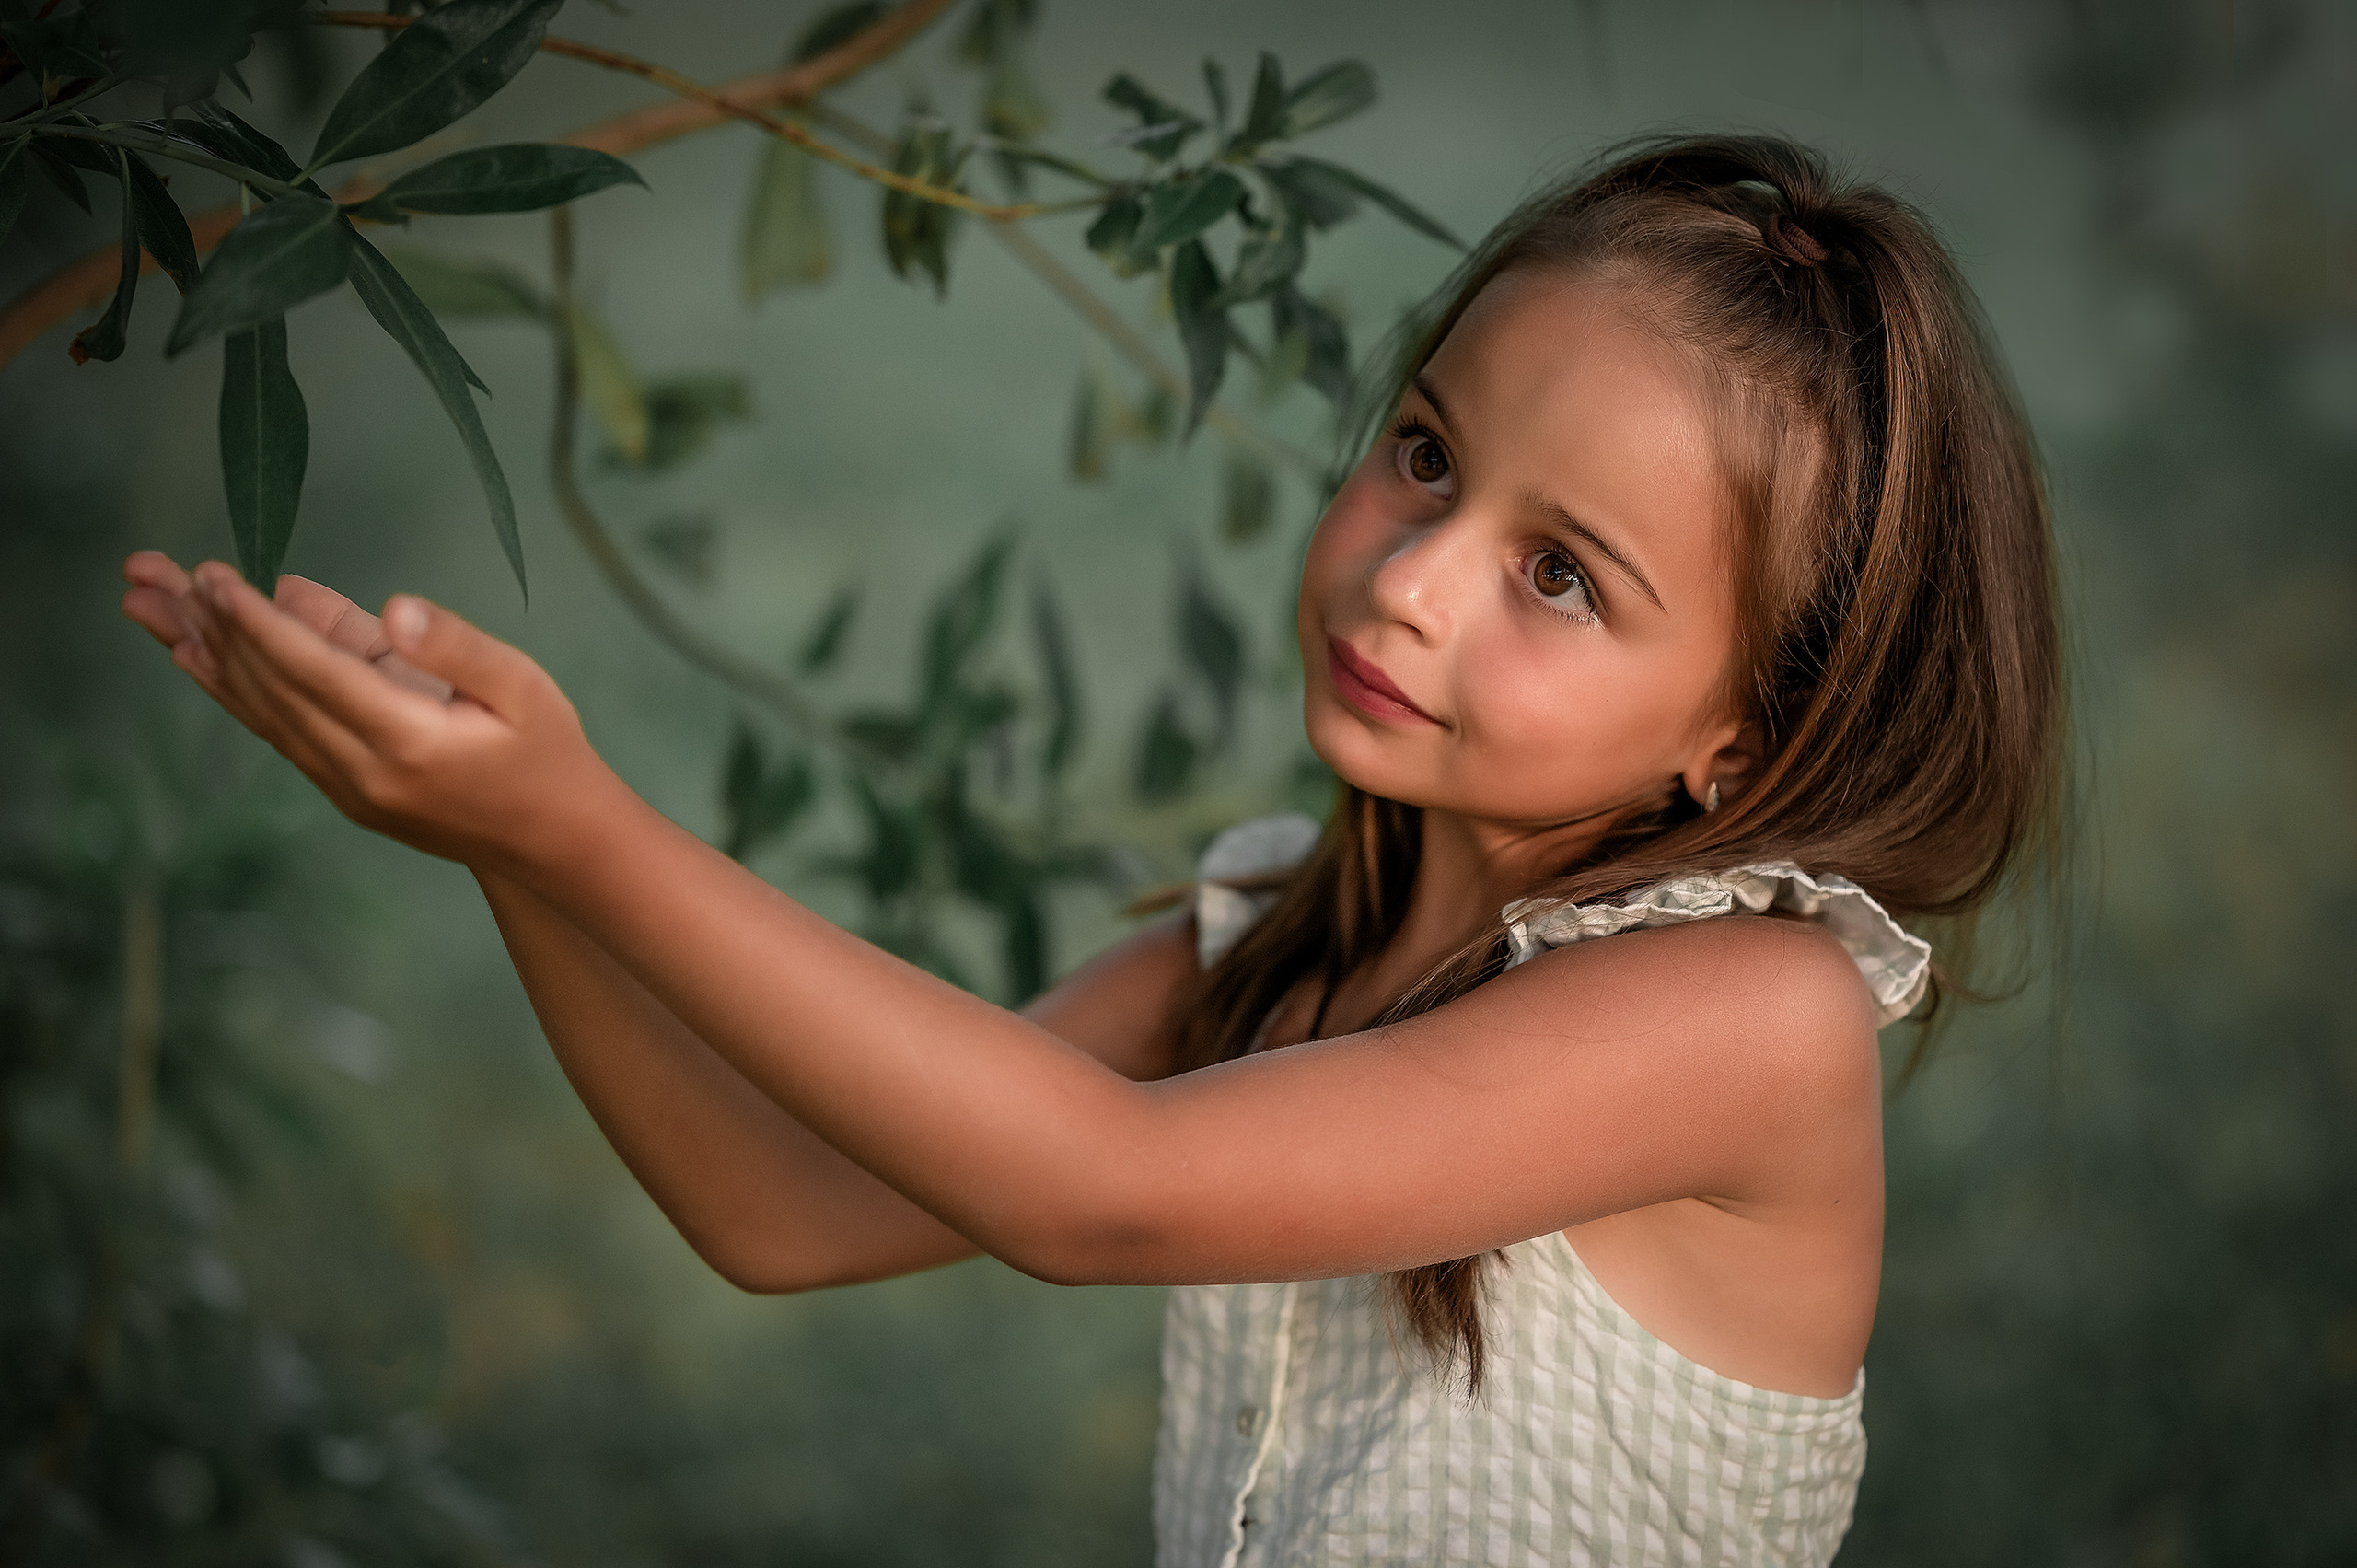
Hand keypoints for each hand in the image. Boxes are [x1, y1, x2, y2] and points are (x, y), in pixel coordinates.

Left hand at [120, 553, 618, 872]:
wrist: (555, 842)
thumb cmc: (547, 752)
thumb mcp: (522, 686)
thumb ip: (455, 646)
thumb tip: (395, 607)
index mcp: (408, 742)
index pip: (313, 673)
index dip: (259, 622)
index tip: (212, 576)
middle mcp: (363, 773)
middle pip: (270, 690)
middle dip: (210, 626)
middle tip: (153, 572)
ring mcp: (348, 790)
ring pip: (262, 713)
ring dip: (204, 656)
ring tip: (148, 608)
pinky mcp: (345, 793)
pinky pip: (277, 734)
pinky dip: (234, 692)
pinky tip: (199, 660)